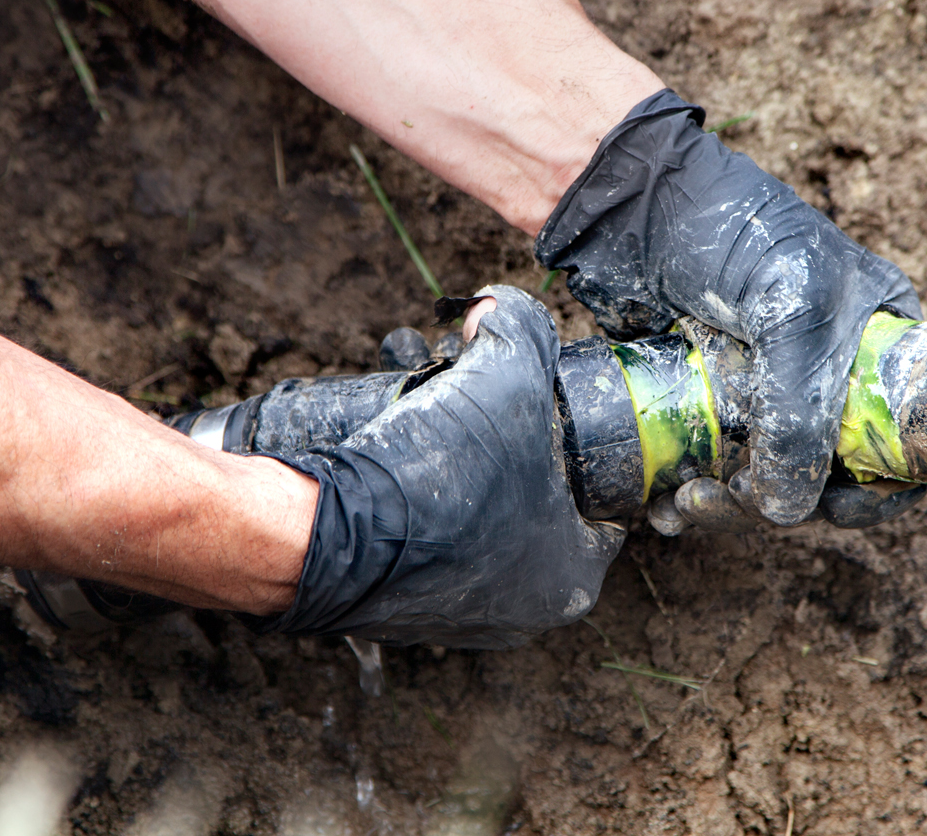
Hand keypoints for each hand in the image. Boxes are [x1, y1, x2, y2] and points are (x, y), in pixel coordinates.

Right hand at [250, 286, 624, 647]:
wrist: (326, 535)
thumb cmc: (437, 476)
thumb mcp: (506, 376)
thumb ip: (522, 329)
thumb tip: (499, 308)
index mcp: (571, 575)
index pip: (600, 507)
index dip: (579, 450)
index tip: (550, 417)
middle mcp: (521, 611)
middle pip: (535, 509)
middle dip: (512, 456)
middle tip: (483, 414)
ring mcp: (457, 618)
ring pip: (478, 526)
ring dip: (462, 479)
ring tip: (437, 430)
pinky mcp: (399, 610)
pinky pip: (425, 546)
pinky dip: (418, 509)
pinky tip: (402, 469)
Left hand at [535, 90, 921, 527]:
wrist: (632, 202)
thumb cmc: (731, 231)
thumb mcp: (791, 312)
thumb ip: (800, 411)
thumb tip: (787, 510)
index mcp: (877, 342)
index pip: (904, 436)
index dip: (880, 486)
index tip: (837, 509)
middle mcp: (827, 372)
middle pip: (828, 473)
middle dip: (783, 500)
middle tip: (735, 499)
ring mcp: (764, 389)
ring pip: (764, 480)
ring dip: (729, 507)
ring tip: (683, 505)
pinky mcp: (706, 402)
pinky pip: (712, 469)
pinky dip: (691, 495)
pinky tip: (662, 504)